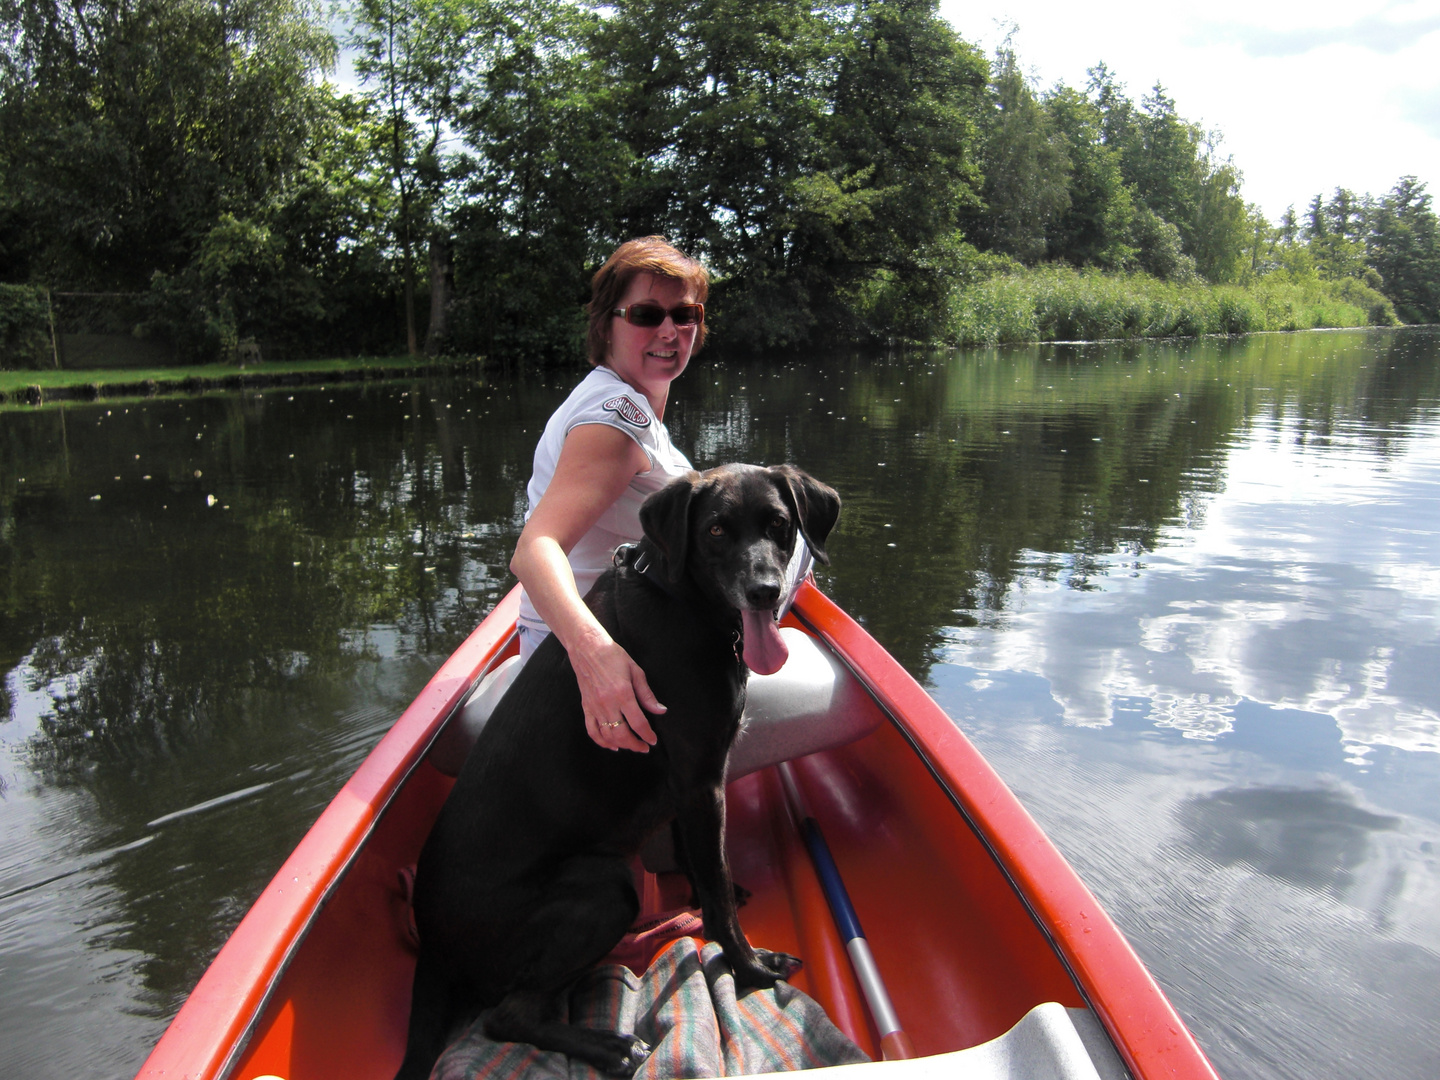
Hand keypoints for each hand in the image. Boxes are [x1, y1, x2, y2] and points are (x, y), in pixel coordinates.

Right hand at [569, 630, 665, 751]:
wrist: (587, 648)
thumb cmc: (612, 656)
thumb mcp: (635, 671)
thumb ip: (647, 694)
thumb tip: (660, 710)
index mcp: (623, 693)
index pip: (638, 722)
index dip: (647, 735)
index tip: (653, 740)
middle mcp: (607, 703)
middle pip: (622, 734)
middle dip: (635, 745)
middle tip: (644, 747)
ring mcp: (595, 707)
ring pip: (607, 735)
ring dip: (621, 745)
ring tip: (631, 746)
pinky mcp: (586, 707)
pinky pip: (592, 730)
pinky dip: (601, 742)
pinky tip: (611, 745)